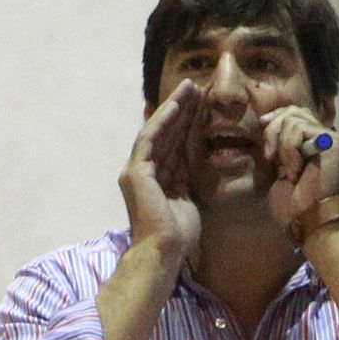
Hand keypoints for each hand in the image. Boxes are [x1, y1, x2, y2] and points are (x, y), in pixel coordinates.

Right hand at [120, 79, 202, 260]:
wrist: (163, 251)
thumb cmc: (178, 234)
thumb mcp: (187, 197)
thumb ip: (186, 177)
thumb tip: (195, 159)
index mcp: (155, 180)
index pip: (172, 144)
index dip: (186, 123)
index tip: (202, 105)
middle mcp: (142, 172)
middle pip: (165, 134)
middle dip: (181, 110)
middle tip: (197, 87)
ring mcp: (136, 171)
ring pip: (158, 131)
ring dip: (174, 108)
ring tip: (190, 88)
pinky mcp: (136, 172)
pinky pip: (150, 139)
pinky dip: (163, 122)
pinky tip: (177, 106)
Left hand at [260, 105, 338, 228]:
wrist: (304, 218)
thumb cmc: (292, 201)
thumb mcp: (279, 164)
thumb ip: (280, 141)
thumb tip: (267, 119)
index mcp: (312, 141)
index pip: (295, 112)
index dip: (276, 115)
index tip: (262, 124)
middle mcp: (324, 137)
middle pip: (293, 111)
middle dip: (273, 131)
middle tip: (271, 158)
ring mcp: (331, 138)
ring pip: (293, 120)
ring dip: (283, 148)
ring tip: (290, 171)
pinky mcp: (334, 142)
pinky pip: (300, 130)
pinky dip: (290, 151)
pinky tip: (296, 171)